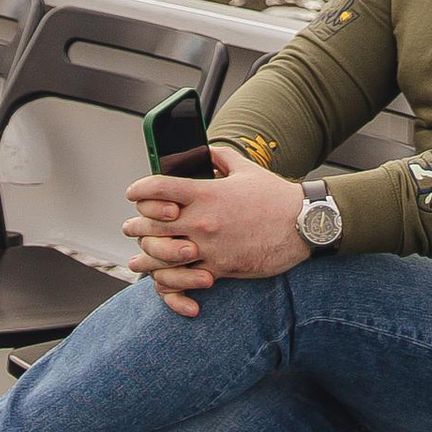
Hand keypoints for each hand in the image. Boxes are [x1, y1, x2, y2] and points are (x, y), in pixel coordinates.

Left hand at [123, 143, 310, 316]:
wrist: (302, 225)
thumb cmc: (275, 197)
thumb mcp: (246, 169)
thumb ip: (219, 158)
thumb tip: (204, 150)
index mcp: (206, 193)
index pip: (158, 188)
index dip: (139, 189)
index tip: (132, 193)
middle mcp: (203, 221)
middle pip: (152, 224)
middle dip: (136, 225)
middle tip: (129, 226)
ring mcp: (209, 247)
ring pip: (162, 256)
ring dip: (145, 257)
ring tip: (137, 258)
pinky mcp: (220, 269)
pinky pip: (185, 279)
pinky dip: (169, 280)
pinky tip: (160, 279)